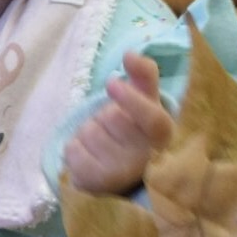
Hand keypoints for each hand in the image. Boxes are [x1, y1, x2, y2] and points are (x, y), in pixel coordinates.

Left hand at [63, 52, 173, 193]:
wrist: (119, 177)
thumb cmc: (134, 132)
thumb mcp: (146, 103)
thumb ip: (143, 75)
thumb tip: (130, 53)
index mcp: (164, 135)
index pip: (152, 119)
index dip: (131, 100)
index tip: (111, 82)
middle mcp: (148, 158)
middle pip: (109, 117)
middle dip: (104, 117)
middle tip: (114, 131)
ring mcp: (122, 173)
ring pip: (88, 132)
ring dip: (88, 134)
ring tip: (103, 146)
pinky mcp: (97, 183)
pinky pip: (72, 149)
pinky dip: (74, 149)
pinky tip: (89, 158)